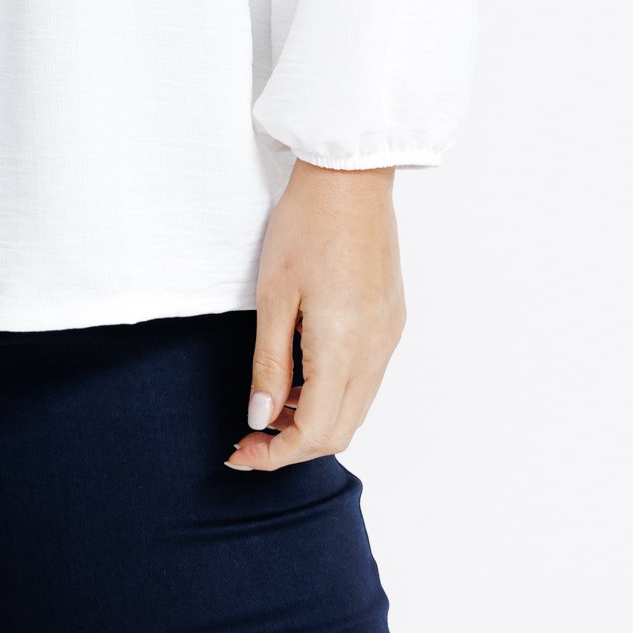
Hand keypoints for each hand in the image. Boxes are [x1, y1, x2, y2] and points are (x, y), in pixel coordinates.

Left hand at [224, 161, 405, 472]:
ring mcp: (389, 337)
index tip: (241, 453)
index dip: (276, 455)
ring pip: (355, 407)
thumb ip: (269, 364)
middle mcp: (376, 351)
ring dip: (313, 420)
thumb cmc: (306, 226)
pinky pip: (365, 379)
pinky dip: (332, 393)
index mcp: (345, 348)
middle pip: (340, 430)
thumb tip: (261, 418)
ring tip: (269, 405)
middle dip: (293, 446)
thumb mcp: (273, 296)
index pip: (318, 433)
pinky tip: (299, 375)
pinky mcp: (391, 320)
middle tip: (247, 437)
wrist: (349, 177)